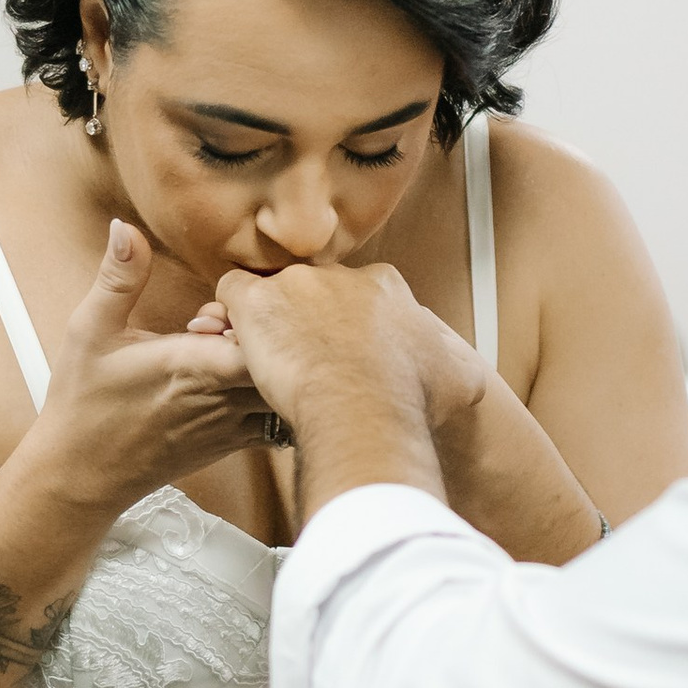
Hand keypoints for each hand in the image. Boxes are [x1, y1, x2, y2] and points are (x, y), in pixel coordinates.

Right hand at [21, 223, 268, 523]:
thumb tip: (126, 228)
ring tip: (255, 350)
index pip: (264, 337)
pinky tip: (256, 378)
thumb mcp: (89, 331)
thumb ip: (117, 278)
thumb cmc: (85, 404)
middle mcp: (224, 398)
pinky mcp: (234, 443)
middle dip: (284, 337)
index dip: (268, 315)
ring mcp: (233, 425)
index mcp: (195, 365)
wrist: (83, 476)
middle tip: (253, 324)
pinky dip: (283, 397)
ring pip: (291, 394)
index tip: (240, 305)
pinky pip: (281, 422)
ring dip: (285, 367)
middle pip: (291, 362)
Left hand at [214, 262, 448, 440]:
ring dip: (271, 321)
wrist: (365, 412)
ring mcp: (296, 285)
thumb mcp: (459, 379)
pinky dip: (229, 313)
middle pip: (318, 292)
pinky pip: (232, 292)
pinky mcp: (257, 302)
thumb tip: (457, 366)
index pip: (362, 295)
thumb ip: (455, 363)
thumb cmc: (411, 399)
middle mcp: (341, 276)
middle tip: (308, 361)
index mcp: (385, 287)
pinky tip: (232, 341)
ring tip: (268, 358)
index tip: (348, 354)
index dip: (352, 326)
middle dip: (311, 321)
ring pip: (275, 293)